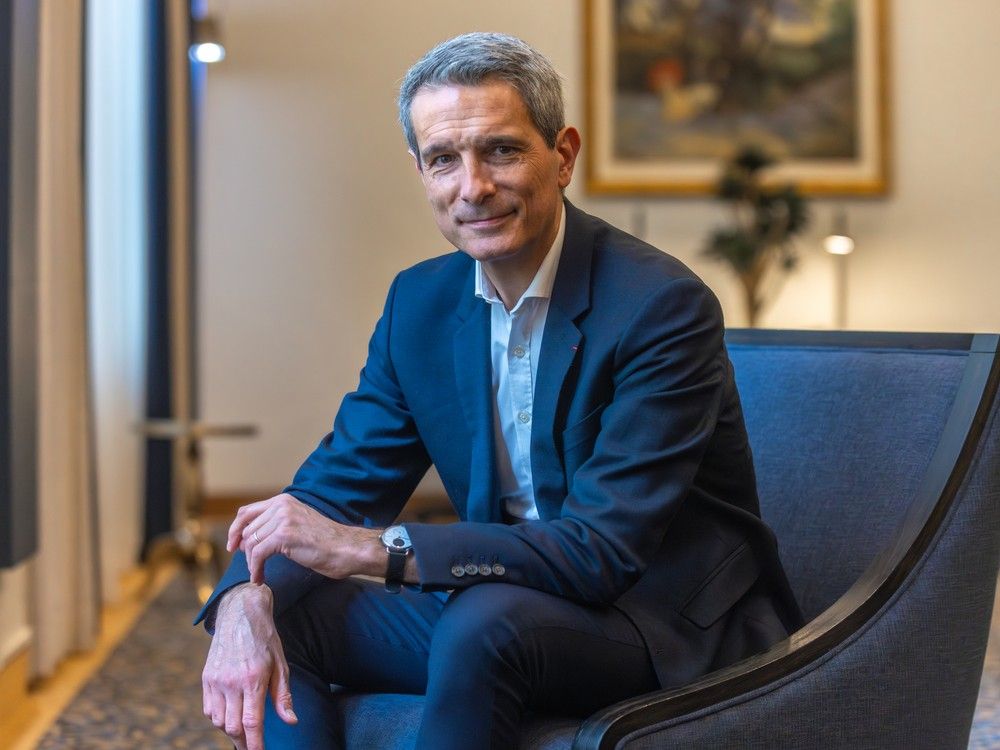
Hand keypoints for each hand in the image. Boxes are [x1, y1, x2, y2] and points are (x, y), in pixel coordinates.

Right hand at [202, 583, 296, 748]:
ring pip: (218, 721)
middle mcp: (230, 682)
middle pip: (232, 726)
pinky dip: (218, 719)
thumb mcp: (281, 664)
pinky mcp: (206, 678)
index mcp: (252, 678)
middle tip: (253, 746)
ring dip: (230, 731)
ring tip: (243, 732)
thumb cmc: (265, 639)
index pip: (251, 722)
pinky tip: (230, 717)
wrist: (240, 613)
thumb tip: (291, 721)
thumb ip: (283, 696)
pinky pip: (208, 709)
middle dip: (243, 741)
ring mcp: (215, 680)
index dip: (255, 744)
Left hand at [227, 493, 383, 583]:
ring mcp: (282, 519)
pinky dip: (255, 569)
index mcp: (284, 501)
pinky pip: (258, 554)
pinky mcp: (284, 535)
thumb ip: (275, 525)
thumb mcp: (298, 525)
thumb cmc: (326, 542)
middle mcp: (281, 506)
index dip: (236, 529)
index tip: (233, 546)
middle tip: (251, 566)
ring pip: (251, 543)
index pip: (247, 512)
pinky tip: (260, 578)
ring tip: (258, 574)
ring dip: (251, 563)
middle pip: (247, 529)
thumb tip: (246, 540)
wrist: (346, 549)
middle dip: (244, 550)